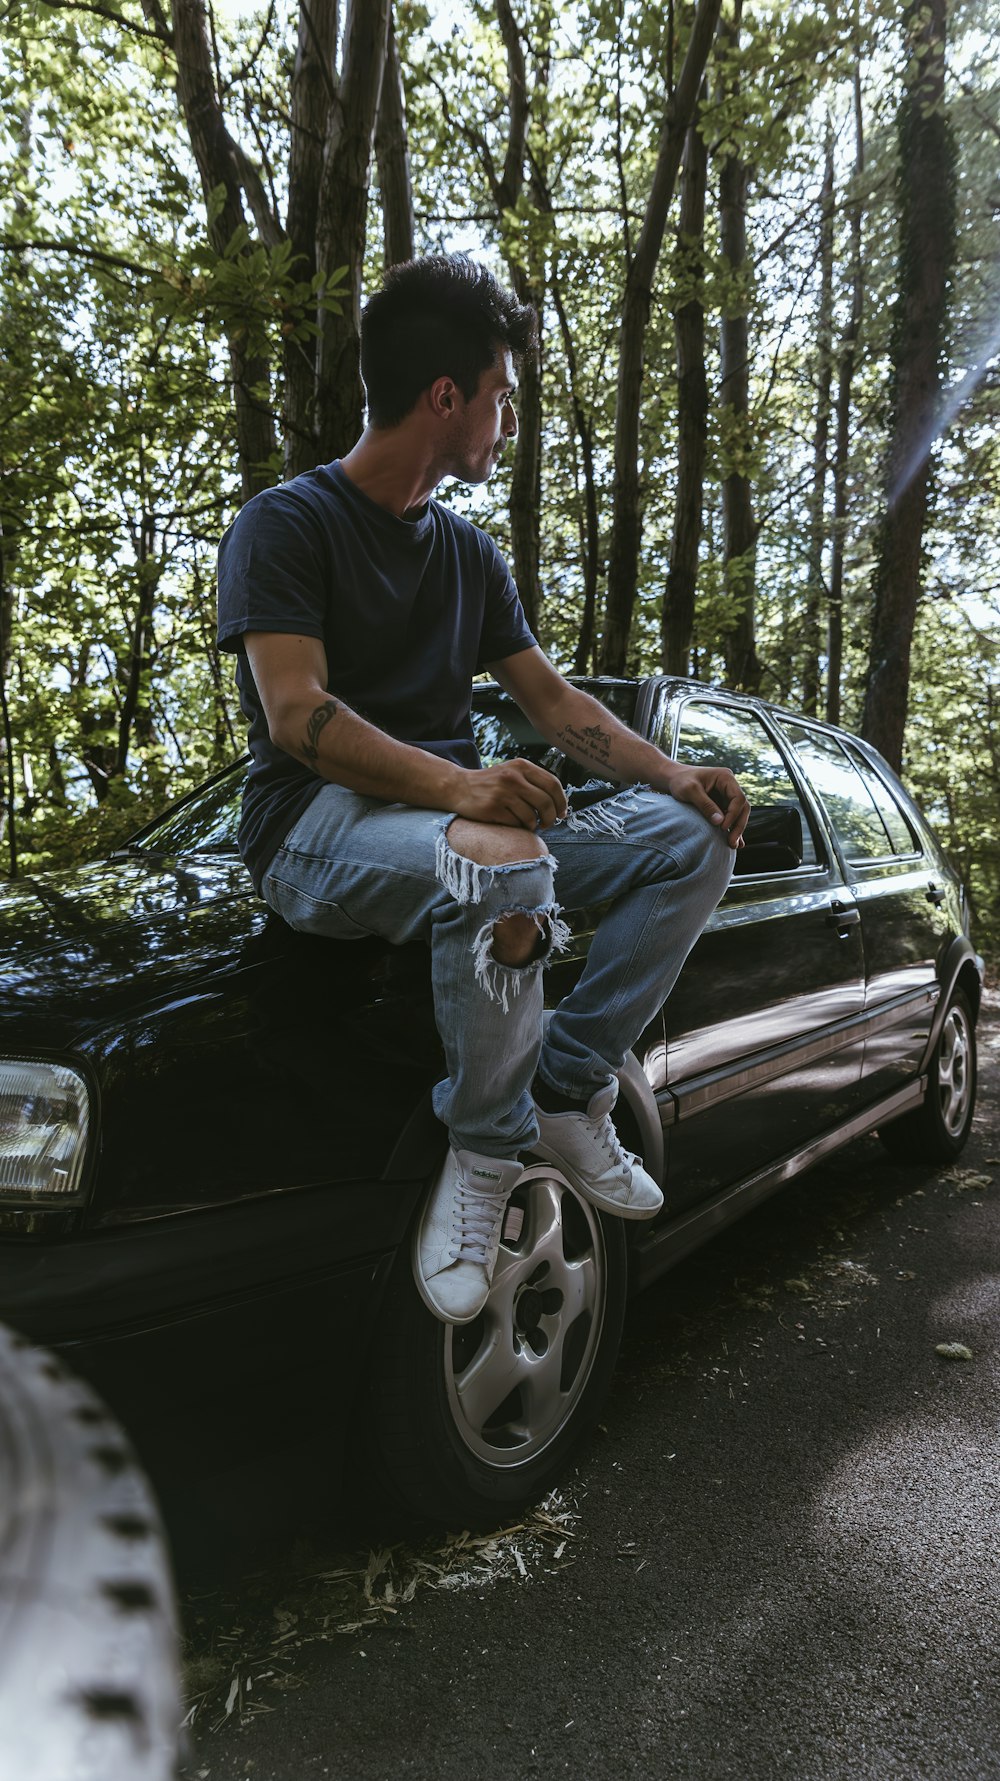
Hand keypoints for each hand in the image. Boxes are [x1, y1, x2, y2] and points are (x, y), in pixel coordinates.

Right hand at [453, 759, 567, 830]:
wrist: (459, 787)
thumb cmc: (491, 783)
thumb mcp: (513, 772)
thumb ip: (534, 782)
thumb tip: (560, 804)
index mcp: (521, 766)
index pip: (553, 784)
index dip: (562, 802)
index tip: (562, 813)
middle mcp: (513, 777)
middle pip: (546, 803)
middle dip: (551, 818)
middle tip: (548, 824)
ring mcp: (502, 793)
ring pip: (531, 817)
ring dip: (533, 825)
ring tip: (527, 823)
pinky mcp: (492, 808)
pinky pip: (515, 824)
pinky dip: (517, 826)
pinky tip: (511, 821)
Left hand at [664, 765, 749, 846]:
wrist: (673, 779)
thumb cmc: (680, 781)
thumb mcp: (690, 791)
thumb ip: (705, 805)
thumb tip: (720, 822)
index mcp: (726, 777)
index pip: (738, 798)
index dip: (733, 814)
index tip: (723, 827)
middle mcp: (730, 786)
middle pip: (742, 807)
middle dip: (738, 825)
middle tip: (732, 842)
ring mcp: (727, 796)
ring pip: (739, 814)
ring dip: (737, 829)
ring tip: (733, 845)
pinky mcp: (722, 804)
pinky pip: (731, 818)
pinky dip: (732, 829)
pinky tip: (735, 842)